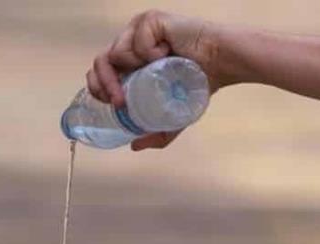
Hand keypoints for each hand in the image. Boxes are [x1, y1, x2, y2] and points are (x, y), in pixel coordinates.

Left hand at [86, 10, 227, 150]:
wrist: (221, 64)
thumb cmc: (198, 83)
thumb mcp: (173, 115)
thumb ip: (156, 132)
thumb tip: (134, 146)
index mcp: (130, 60)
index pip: (101, 70)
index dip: (99, 87)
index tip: (112, 104)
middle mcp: (131, 42)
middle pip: (100, 61)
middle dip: (105, 84)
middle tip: (120, 101)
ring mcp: (139, 29)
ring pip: (115, 52)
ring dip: (133, 68)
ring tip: (158, 70)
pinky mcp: (151, 20)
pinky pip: (137, 41)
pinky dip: (150, 52)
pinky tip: (168, 53)